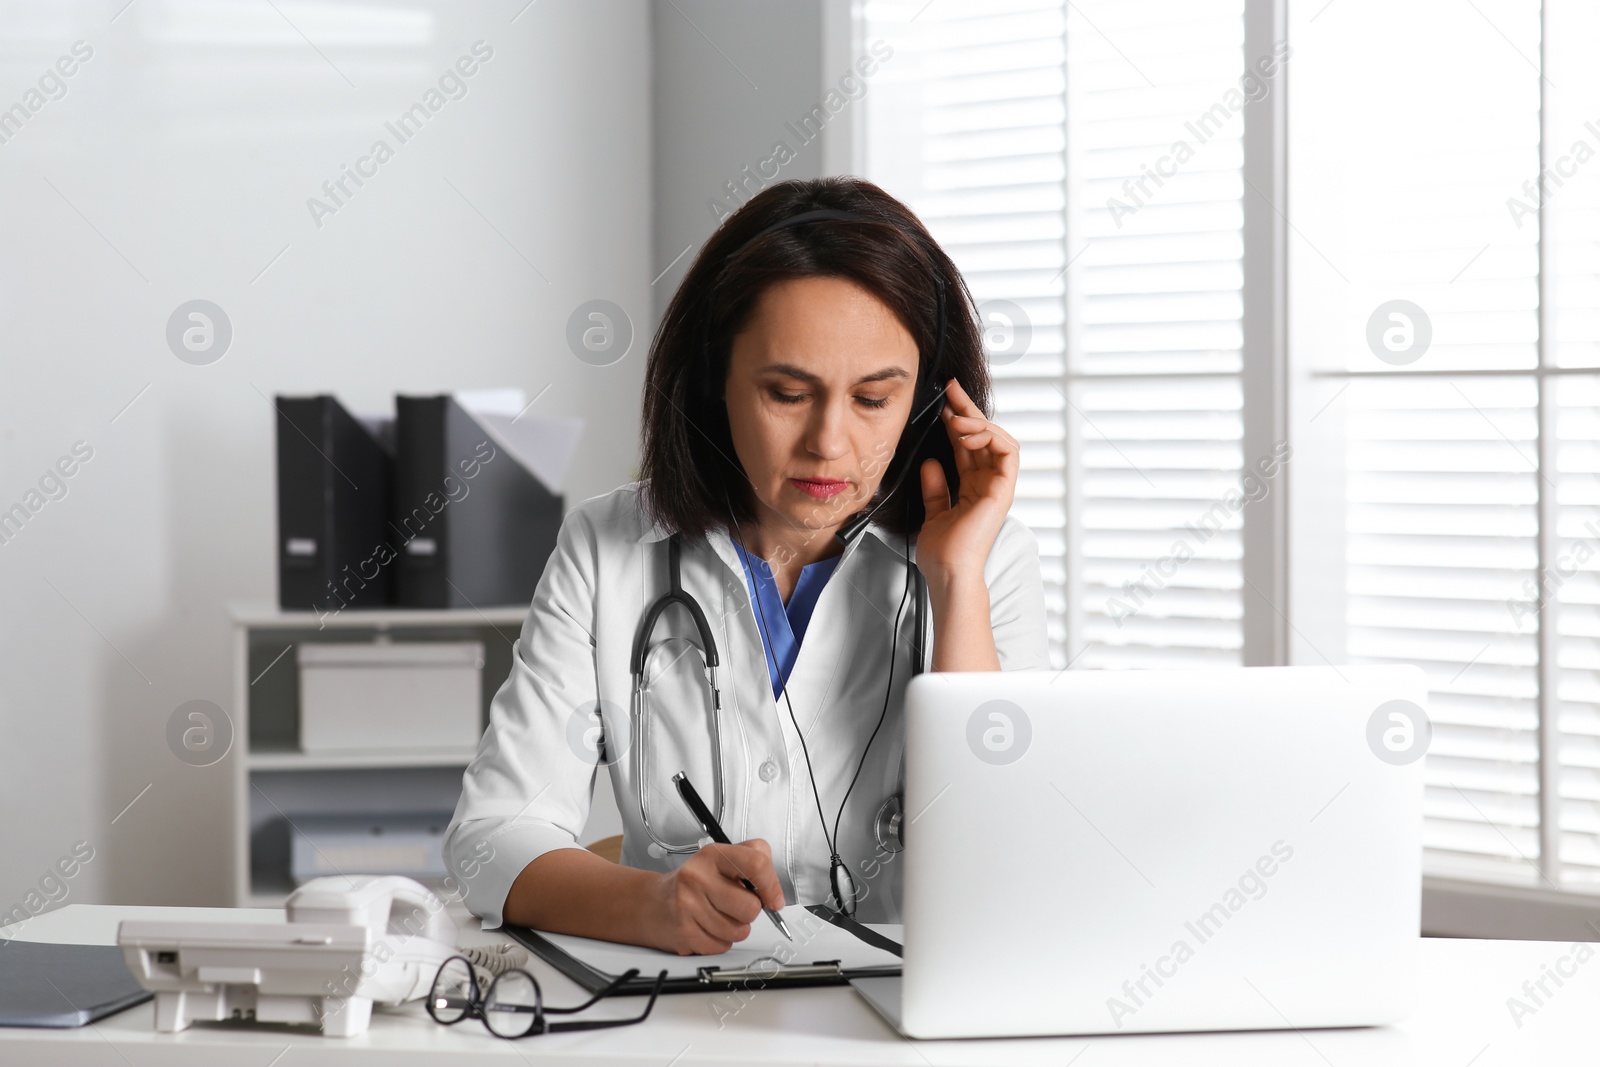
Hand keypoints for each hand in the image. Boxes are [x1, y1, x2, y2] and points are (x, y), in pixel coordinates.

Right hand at [644, 839, 785, 954]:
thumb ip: (753, 860)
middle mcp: (698, 878)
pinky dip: (720, 941)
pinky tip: (706, 927)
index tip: (773, 899)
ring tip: (717, 915)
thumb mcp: (721, 858)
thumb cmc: (693, 882)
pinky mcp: (684, 933)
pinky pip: (723, 945)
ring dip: (735, 928)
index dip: (772, 885)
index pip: (756, 863)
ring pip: (739, 931)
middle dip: (749, 911)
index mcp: (712, 855)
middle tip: (734, 905)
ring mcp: (689, 906)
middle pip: (751, 907)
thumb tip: (774, 892)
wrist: (651, 903)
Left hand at [915, 378, 1019, 586]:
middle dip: (968, 409)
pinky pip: (1007, 452)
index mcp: (973, 488)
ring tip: (955, 417)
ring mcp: (998, 487)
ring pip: (999, 439)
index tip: (942, 402)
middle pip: (984, 437)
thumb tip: (931, 463)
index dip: (957, 421)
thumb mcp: (932, 513)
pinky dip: (989, 437)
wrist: (947, 572)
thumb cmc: (942, 552)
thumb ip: (934, 489)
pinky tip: (967, 434)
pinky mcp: (1003, 490)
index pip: (968, 445)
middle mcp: (988, 484)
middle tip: (951, 389)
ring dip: (977, 422)